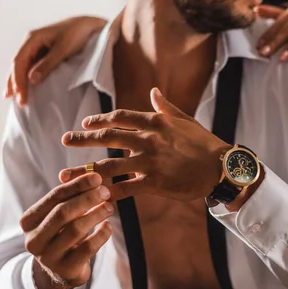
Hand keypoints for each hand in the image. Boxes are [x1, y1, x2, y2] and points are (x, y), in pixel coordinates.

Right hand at [5, 16, 106, 105]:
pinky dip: (27, 77)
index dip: (18, 80)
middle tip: (17, 102)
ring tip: (13, 98)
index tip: (20, 95)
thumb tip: (32, 79)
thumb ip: (48, 64)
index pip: (19, 61)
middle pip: (17, 65)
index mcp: (32, 38)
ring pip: (23, 66)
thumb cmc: (78, 34)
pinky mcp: (44, 53)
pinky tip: (26, 87)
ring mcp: (37, 47)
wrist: (90, 25)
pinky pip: (31, 67)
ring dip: (18, 81)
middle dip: (14, 83)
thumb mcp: (64, 49)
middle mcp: (31, 42)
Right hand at [20, 173, 113, 288]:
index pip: (54, 197)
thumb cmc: (62, 235)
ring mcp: (48, 257)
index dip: (77, 185)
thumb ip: (71, 197)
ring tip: (110, 207)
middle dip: (87, 199)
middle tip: (106, 191)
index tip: (97, 177)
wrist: (59, 273)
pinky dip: (101, 234)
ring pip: (75, 229)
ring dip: (96, 214)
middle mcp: (34, 240)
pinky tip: (108, 226)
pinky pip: (87, 248)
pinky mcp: (66, 270)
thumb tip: (92, 174)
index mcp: (29, 221)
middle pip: (63, 212)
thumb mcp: (61, 216)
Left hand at [60, 88, 230, 201]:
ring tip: (66, 176)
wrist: (221, 168)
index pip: (120, 117)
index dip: (100, 120)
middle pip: (108, 137)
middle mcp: (149, 139)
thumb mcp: (186, 120)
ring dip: (85, 171)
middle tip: (66, 140)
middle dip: (83, 139)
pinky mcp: (155, 183)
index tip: (86, 122)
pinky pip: (125, 189)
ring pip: (110, 166)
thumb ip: (166, 107)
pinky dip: (109, 193)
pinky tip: (94, 197)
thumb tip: (153, 92)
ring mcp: (150, 162)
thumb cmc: (205, 143)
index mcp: (156, 122)